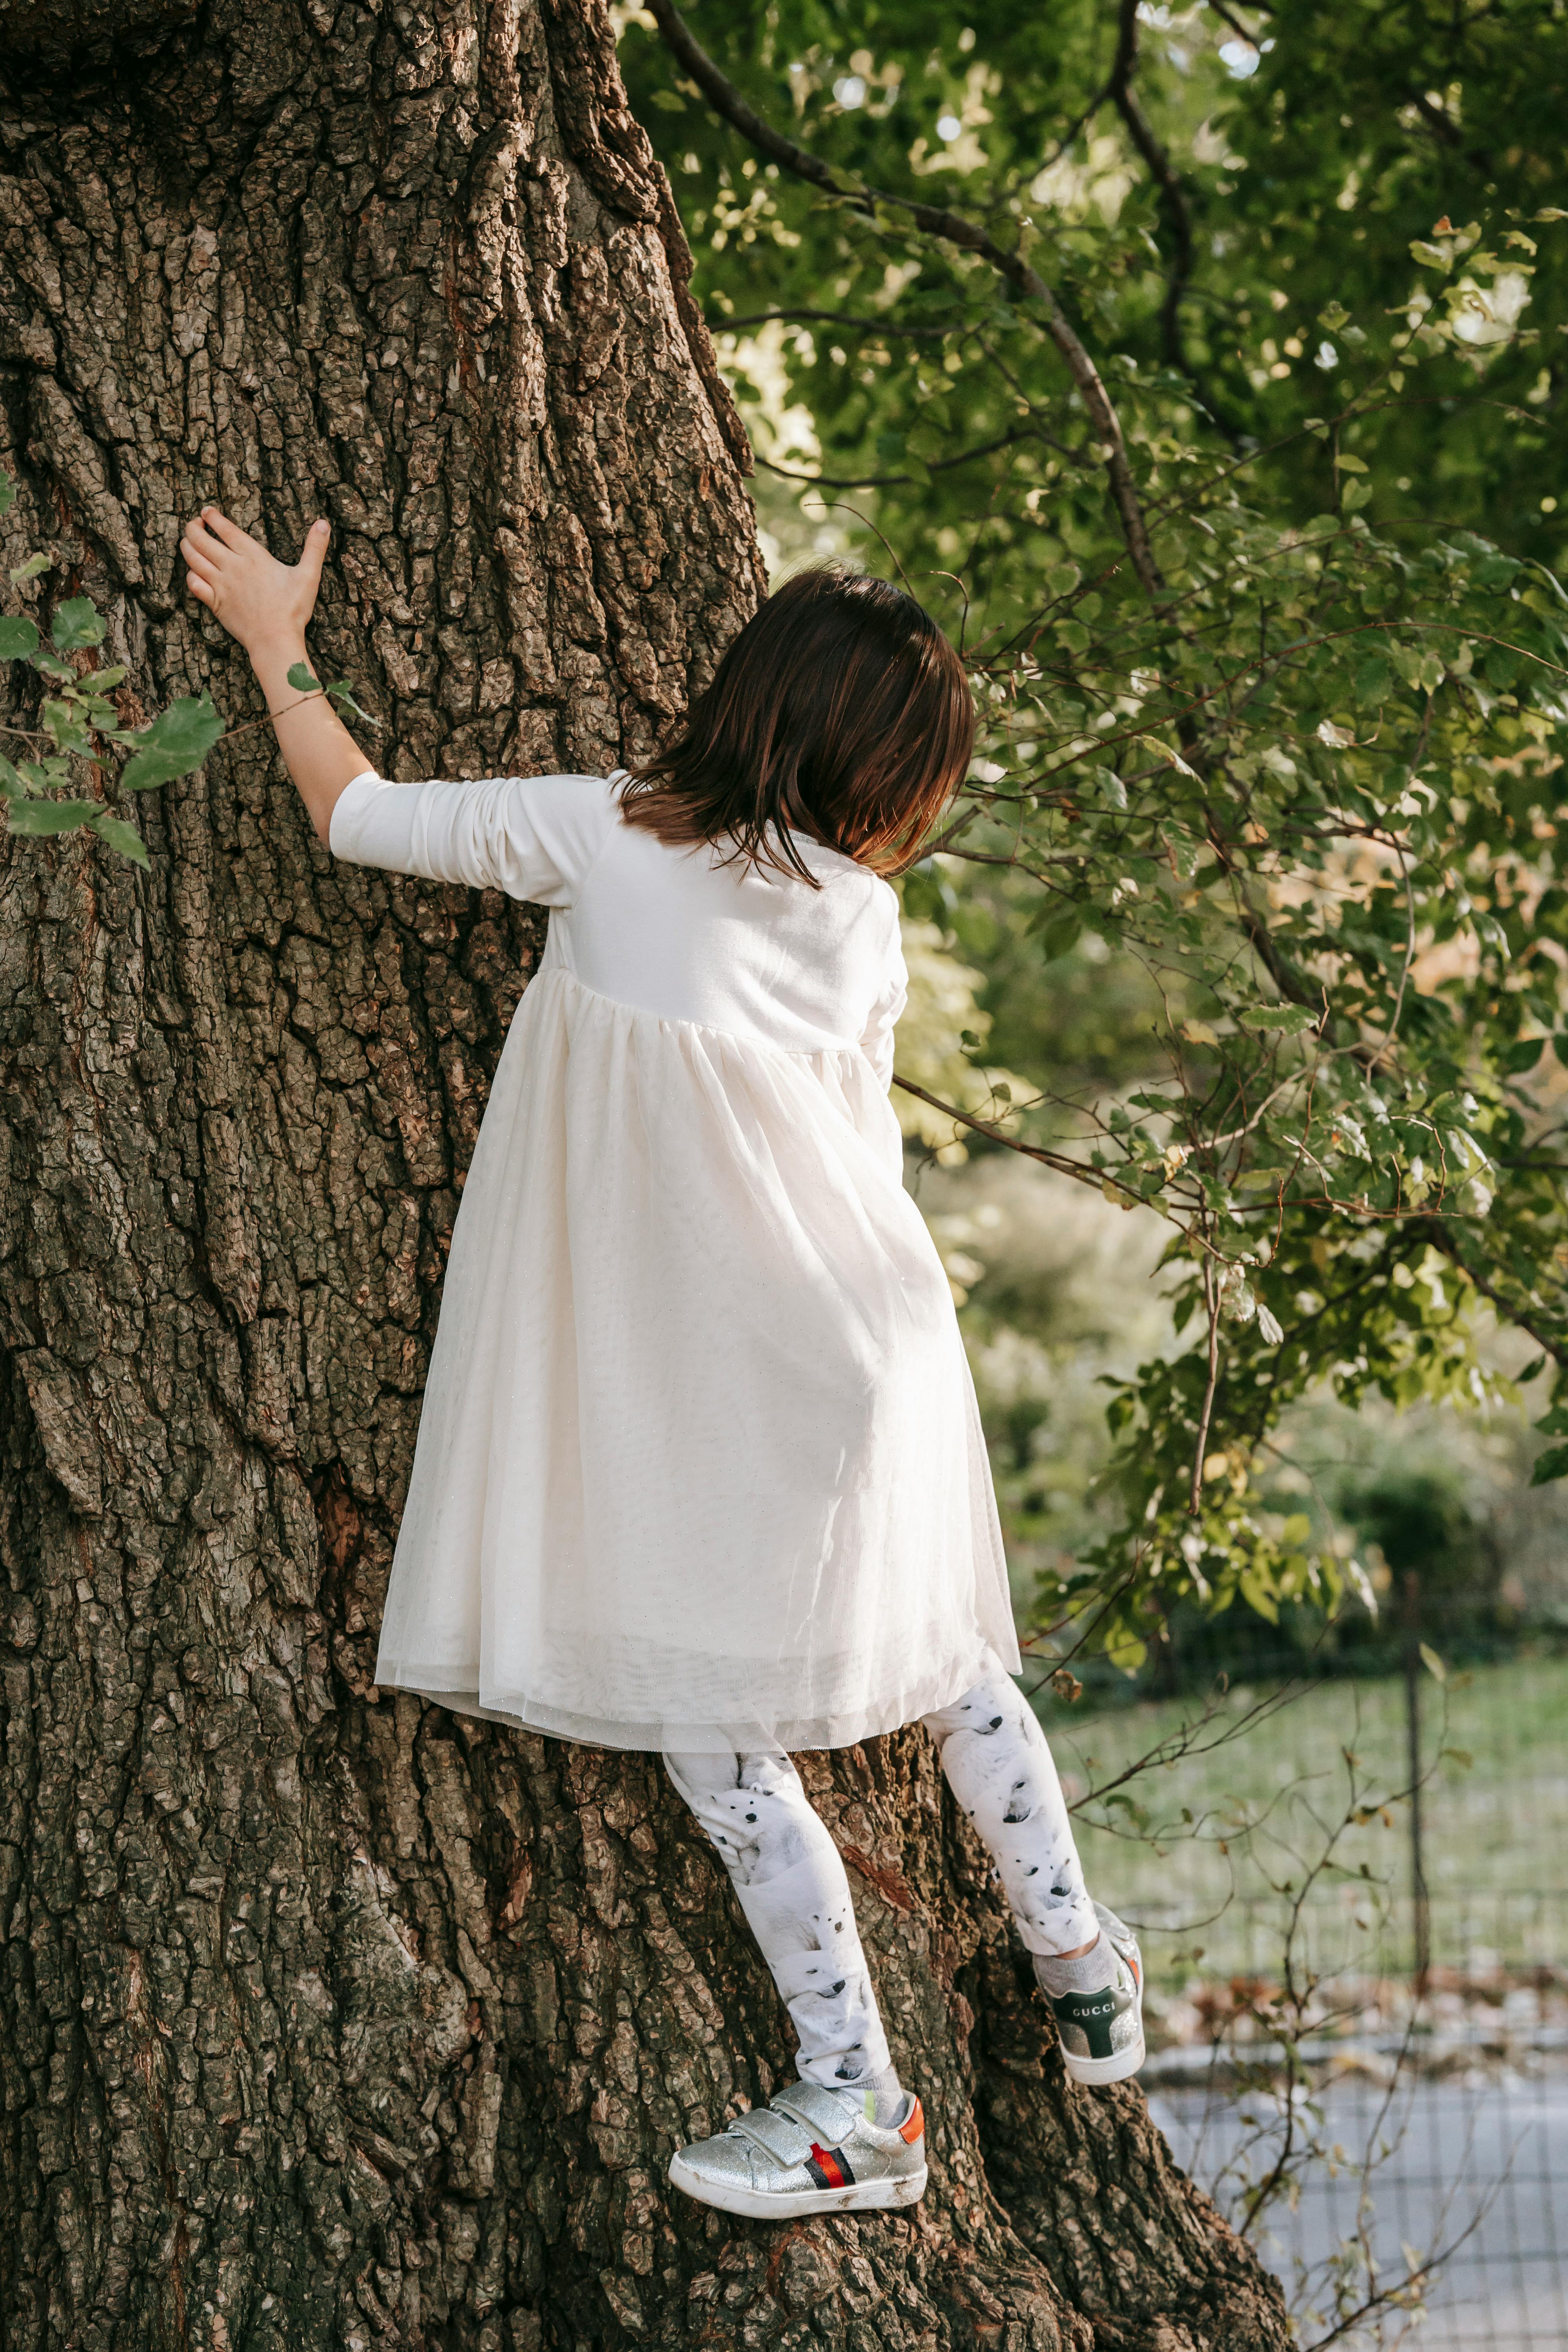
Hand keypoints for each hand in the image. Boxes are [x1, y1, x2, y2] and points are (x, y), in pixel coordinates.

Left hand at [180, 507, 328, 662]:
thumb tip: (324, 523)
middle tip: (194, 523)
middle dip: (193, 527)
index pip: (225, 529)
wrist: (275, 640)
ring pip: (193, 559)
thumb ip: (314, 548)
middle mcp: (232, 567)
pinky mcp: (215, 603)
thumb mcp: (308, 576)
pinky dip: (190, 575)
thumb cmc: (293, 610)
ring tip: (187, 540)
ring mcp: (220, 585)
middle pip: (201, 539)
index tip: (206, 511)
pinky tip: (193, 572)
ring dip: (186, 546)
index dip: (212, 517)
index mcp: (252, 556)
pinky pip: (193, 584)